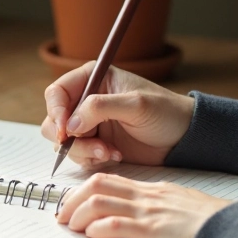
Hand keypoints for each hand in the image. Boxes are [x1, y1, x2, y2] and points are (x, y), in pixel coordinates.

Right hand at [41, 63, 194, 167]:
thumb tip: (70, 125)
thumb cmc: (165, 112)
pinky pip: (79, 155)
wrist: (183, 137)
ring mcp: (90, 124)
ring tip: (109, 152)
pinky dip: (92, 159)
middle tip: (92, 146)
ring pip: (65, 141)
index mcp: (93, 79)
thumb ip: (100, 108)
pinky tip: (115, 155)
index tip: (66, 130)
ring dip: (83, 151)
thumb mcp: (135, 104)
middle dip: (69, 137)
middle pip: (55, 120)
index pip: (57, 92)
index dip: (56, 111)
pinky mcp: (97, 144)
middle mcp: (87, 100)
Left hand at [56, 173, 231, 237]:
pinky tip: (92, 235)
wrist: (227, 228)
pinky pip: (117, 224)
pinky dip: (99, 228)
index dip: (85, 190)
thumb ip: (157, 207)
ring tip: (71, 227)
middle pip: (98, 185)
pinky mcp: (151, 230)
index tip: (72, 202)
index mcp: (151, 190)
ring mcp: (148, 212)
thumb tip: (135, 217)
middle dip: (73, 199)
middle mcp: (146, 196)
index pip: (110, 180)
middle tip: (61, 215)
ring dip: (79, 214)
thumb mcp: (178, 206)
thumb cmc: (208, 222)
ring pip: (101, 202)